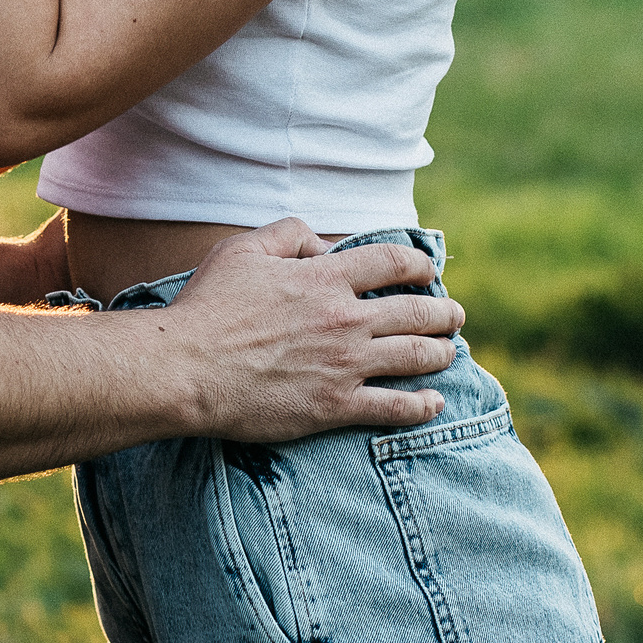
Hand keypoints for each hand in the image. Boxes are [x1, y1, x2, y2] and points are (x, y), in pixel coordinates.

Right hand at [164, 218, 463, 441]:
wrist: (188, 369)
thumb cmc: (208, 308)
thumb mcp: (241, 251)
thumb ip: (287, 234)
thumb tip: (322, 242)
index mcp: (324, 279)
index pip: (392, 262)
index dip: (419, 264)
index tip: (428, 271)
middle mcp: (344, 320)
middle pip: (416, 312)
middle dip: (444, 313)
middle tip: (454, 316)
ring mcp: (344, 366)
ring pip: (415, 357)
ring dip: (440, 352)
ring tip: (448, 351)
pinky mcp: (336, 406)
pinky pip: (395, 407)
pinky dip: (422, 405)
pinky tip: (434, 403)